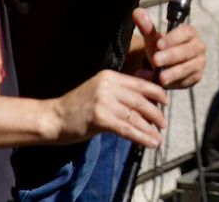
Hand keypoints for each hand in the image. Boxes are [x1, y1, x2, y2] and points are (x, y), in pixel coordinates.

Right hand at [49, 69, 167, 147]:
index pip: (140, 83)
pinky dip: (142, 137)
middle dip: (156, 113)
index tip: (166, 102)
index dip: (157, 93)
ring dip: (151, 128)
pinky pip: (127, 129)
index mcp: (110, 76)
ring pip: (136, 116)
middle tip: (164, 123)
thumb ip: (120, 91)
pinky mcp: (100, 118)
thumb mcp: (99, 91)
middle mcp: (108, 86)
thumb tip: (145, 98)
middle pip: (141, 100)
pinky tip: (151, 142)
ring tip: (159, 137)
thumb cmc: (76, 108)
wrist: (52, 118)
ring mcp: (104, 101)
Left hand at [132, 8, 206, 88]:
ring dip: (173, 73)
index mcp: (189, 33)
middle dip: (171, 56)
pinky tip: (160, 84)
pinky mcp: (196, 77)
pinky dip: (173, 83)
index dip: (172, 38)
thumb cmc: (161, 48)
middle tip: (156, 61)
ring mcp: (199, 62)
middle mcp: (198, 46)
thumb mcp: (153, 38)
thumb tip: (137, 12)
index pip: (185, 33)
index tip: (158, 44)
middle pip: (188, 51)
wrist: (166, 65)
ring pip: (188, 67)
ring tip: (160, 77)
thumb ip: (146, 26)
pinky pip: (186, 80)